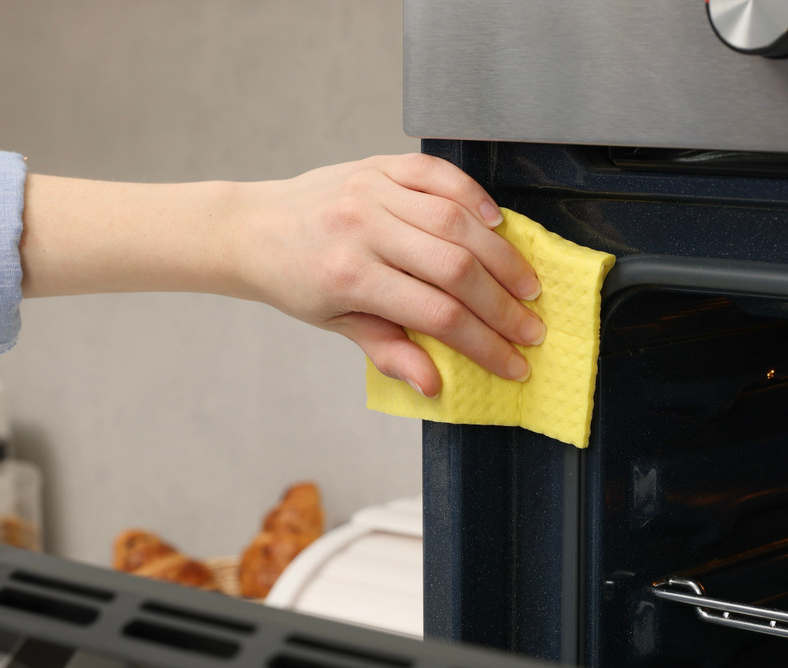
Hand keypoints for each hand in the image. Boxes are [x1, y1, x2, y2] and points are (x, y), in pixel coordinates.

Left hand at [18, 155, 543, 398]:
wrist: (255, 228)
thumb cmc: (298, 281)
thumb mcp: (337, 325)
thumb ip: (388, 351)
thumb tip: (434, 384)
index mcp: (349, 276)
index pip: (436, 315)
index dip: (484, 344)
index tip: (514, 364)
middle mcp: (362, 227)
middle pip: (455, 267)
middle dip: (503, 305)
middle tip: (532, 329)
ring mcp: (371, 189)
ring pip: (456, 219)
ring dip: (501, 256)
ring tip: (527, 285)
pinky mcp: (378, 164)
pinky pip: (438, 175)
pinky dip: (474, 196)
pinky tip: (497, 223)